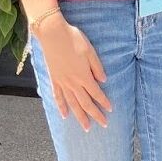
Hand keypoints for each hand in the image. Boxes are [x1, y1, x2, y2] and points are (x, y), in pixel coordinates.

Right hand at [36, 15, 112, 131]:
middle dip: (95, 115)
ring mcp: (62, 82)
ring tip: (86, 127)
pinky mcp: (53, 79)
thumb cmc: (73, 39)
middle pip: (85, 103)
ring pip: (72, 104)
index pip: (96, 93)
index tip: (110, 110)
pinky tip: (65, 116)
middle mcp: (73, 82)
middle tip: (103, 124)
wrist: (52, 33)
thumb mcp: (90, 50)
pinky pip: (57, 97)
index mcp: (83, 75)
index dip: (103, 102)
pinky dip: (61, 107)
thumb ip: (97, 67)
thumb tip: (103, 80)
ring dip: (80, 116)